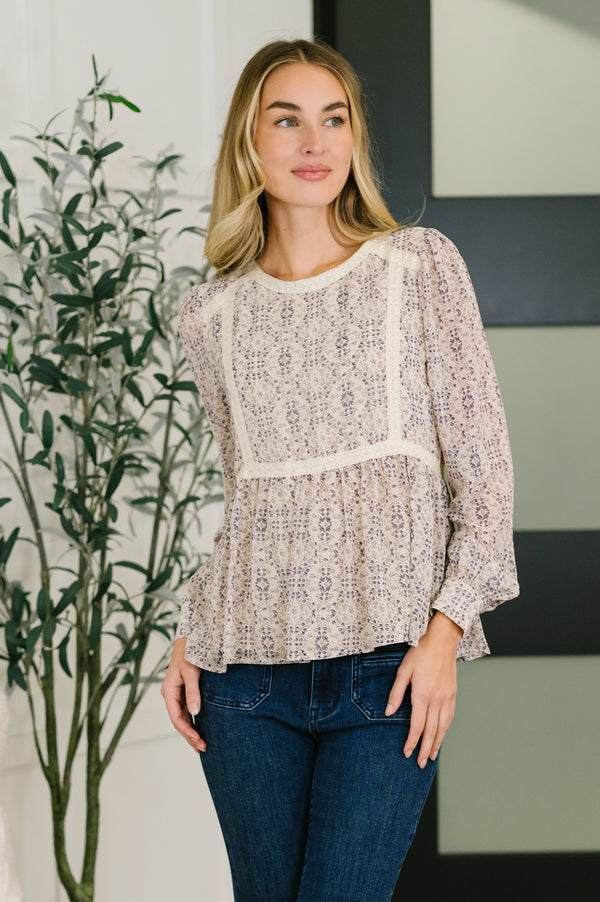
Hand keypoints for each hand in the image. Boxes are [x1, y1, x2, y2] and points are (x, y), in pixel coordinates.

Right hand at [161, 637, 205, 752]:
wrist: (191, 639)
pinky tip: (199, 729)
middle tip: (203, 747)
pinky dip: (192, 721)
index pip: (176, 717)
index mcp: (169, 691)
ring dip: (191, 731)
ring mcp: (177, 694)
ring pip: (182, 717)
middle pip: (179, 720)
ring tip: (201, 745)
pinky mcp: (184, 691)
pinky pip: (186, 711)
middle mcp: (171, 694)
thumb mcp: (191, 673)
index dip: (187, 731)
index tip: (198, 740)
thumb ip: (193, 693)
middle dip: (189, 735)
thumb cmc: (190, 653)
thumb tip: (194, 713)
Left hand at [385, 612, 461, 767]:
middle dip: (426, 749)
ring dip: (437, 743)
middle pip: (431, 731)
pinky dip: (445, 729)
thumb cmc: (420, 653)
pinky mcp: (453, 694)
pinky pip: (450, 717)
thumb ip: (396, 693)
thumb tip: (389, 712)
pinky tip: (441, 735)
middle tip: (421, 764)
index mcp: (423, 695)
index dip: (412, 741)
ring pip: (443, 726)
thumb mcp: (403, 670)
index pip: (417, 725)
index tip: (407, 753)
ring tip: (432, 755)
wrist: (442, 640)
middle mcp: (437, 699)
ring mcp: (447, 697)